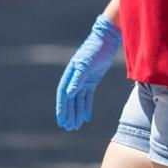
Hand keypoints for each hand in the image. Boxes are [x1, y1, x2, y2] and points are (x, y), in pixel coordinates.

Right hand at [55, 14, 121, 130]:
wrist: (106, 40)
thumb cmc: (94, 50)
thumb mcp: (86, 64)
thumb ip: (78, 79)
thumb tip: (69, 95)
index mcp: (70, 75)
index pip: (63, 95)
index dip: (62, 108)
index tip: (61, 121)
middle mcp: (74, 79)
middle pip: (70, 100)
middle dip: (69, 114)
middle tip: (68, 127)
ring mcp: (83, 80)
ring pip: (78, 100)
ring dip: (77, 112)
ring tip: (76, 126)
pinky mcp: (92, 80)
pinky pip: (87, 96)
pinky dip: (86, 106)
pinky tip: (86, 117)